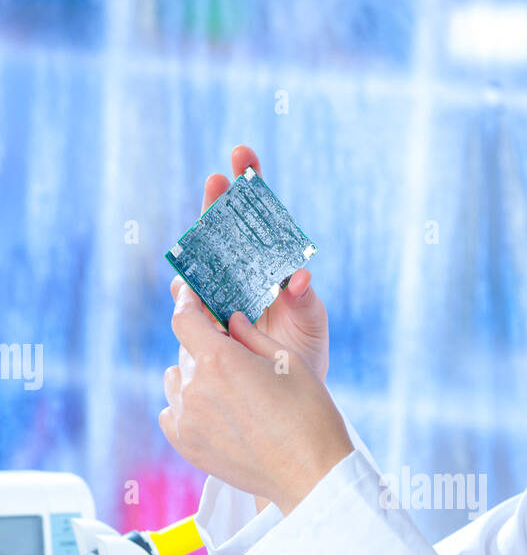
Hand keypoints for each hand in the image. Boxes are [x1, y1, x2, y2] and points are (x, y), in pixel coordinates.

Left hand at [160, 285, 352, 514]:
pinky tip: (213, 412)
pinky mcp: (187, 446)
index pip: (183, 317)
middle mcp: (194, 388)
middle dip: (205, 346)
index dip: (187, 302)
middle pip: (185, 352)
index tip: (193, 296)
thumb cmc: (308, 413)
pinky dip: (187, 407)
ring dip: (193, 377)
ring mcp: (187, 420)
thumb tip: (231, 320)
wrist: (312, 473)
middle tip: (232, 353)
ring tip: (226, 388)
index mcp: (218, 359)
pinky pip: (173, 414)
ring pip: (175, 383)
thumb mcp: (287, 360)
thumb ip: (250, 335)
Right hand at [169, 143, 329, 382]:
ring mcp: (215, 298)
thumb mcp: (311, 326)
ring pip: (199, 263)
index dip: (249, 185)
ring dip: (199, 248)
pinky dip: (188, 293)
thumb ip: (304, 302)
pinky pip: (188, 305)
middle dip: (217, 204)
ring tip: (206, 232)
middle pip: (221, 230)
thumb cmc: (303, 356)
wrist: (285, 401)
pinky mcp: (199, 325)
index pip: (257, 218)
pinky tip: (189, 286)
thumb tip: (299, 278)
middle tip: (218, 180)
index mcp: (267, 266)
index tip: (242, 154)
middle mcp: (237, 275)